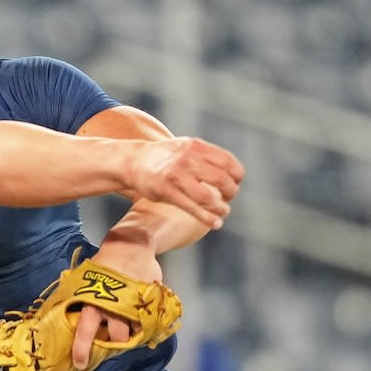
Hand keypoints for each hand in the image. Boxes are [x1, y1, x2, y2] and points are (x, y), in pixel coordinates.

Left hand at [71, 239, 161, 370]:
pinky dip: (142, 325)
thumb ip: (75, 297)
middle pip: (116, 339)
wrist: (130, 245)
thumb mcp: (83, 278)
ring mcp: (134, 306)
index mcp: (93, 302)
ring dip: (129, 334)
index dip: (82, 350)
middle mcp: (114, 307)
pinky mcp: (149, 302)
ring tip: (126, 329)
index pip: (86, 332)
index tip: (80, 365)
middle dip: (113, 344)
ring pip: (133, 332)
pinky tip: (138, 318)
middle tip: (110, 342)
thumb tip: (53, 313)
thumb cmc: (103, 263)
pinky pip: (147, 323)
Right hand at [128, 137, 244, 228]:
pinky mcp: (165, 191)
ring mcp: (176, 175)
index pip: (229, 162)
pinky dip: (207, 218)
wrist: (134, 161)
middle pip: (222, 180)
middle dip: (231, 193)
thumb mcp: (187, 147)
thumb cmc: (166, 157)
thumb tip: (234, 174)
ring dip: (220, 208)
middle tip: (228, 199)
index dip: (237, 176)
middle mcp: (187, 158)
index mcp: (196, 146)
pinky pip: (192, 208)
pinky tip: (216, 224)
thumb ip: (208, 157)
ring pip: (208, 197)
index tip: (235, 184)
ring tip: (223, 212)